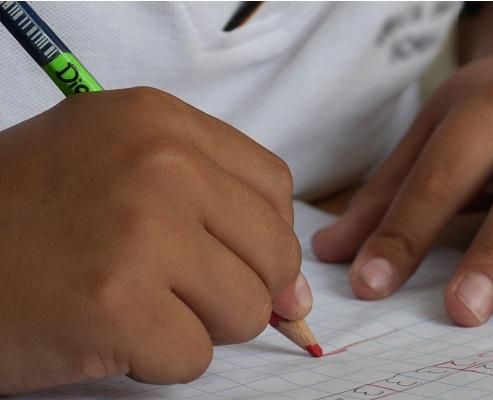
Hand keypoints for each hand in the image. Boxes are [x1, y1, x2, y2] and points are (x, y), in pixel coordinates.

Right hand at [0, 88, 307, 393]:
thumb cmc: (29, 218)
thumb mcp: (119, 170)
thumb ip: (216, 211)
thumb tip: (298, 292)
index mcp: (160, 121)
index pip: (273, 187)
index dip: (264, 236)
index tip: (238, 261)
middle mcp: (159, 164)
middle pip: (273, 251)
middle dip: (238, 288)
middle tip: (174, 290)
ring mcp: (141, 232)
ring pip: (246, 309)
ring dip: (198, 325)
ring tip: (136, 305)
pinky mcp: (118, 306)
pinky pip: (195, 357)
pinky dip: (158, 360)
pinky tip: (108, 332)